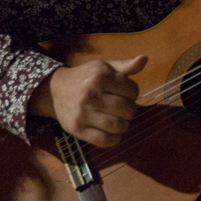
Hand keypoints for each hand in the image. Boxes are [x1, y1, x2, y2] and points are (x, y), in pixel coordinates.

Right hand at [28, 56, 146, 146]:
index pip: (133, 91)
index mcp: (100, 77)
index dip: (133, 93)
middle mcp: (91, 95)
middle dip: (130, 110)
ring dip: (123, 125)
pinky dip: (114, 139)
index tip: (125, 93)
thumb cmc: (86, 77)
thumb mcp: (104, 67)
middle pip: (127, 110)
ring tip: (118, 119)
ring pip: (118, 126)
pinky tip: (112, 131)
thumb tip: (144, 59)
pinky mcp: (78, 129)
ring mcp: (83, 114)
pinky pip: (104, 141)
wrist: (56, 89)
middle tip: (123, 108)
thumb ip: (125, 65)